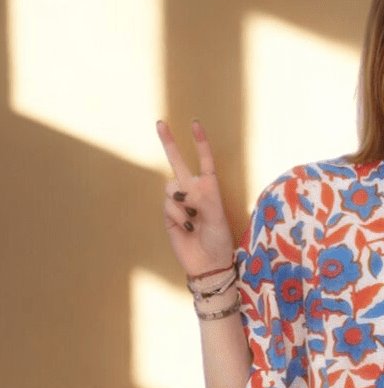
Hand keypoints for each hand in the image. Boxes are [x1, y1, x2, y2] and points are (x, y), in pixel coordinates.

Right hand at [156, 119, 235, 277]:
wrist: (207, 264)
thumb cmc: (218, 241)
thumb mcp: (217, 218)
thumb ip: (202, 199)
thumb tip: (182, 190)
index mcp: (210, 189)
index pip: (205, 162)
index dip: (200, 144)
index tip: (195, 124)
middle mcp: (193, 192)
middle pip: (178, 163)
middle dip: (168, 142)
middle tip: (160, 122)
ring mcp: (179, 203)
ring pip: (171, 186)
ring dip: (183, 201)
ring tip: (194, 219)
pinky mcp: (168, 214)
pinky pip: (168, 204)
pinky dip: (178, 214)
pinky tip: (187, 227)